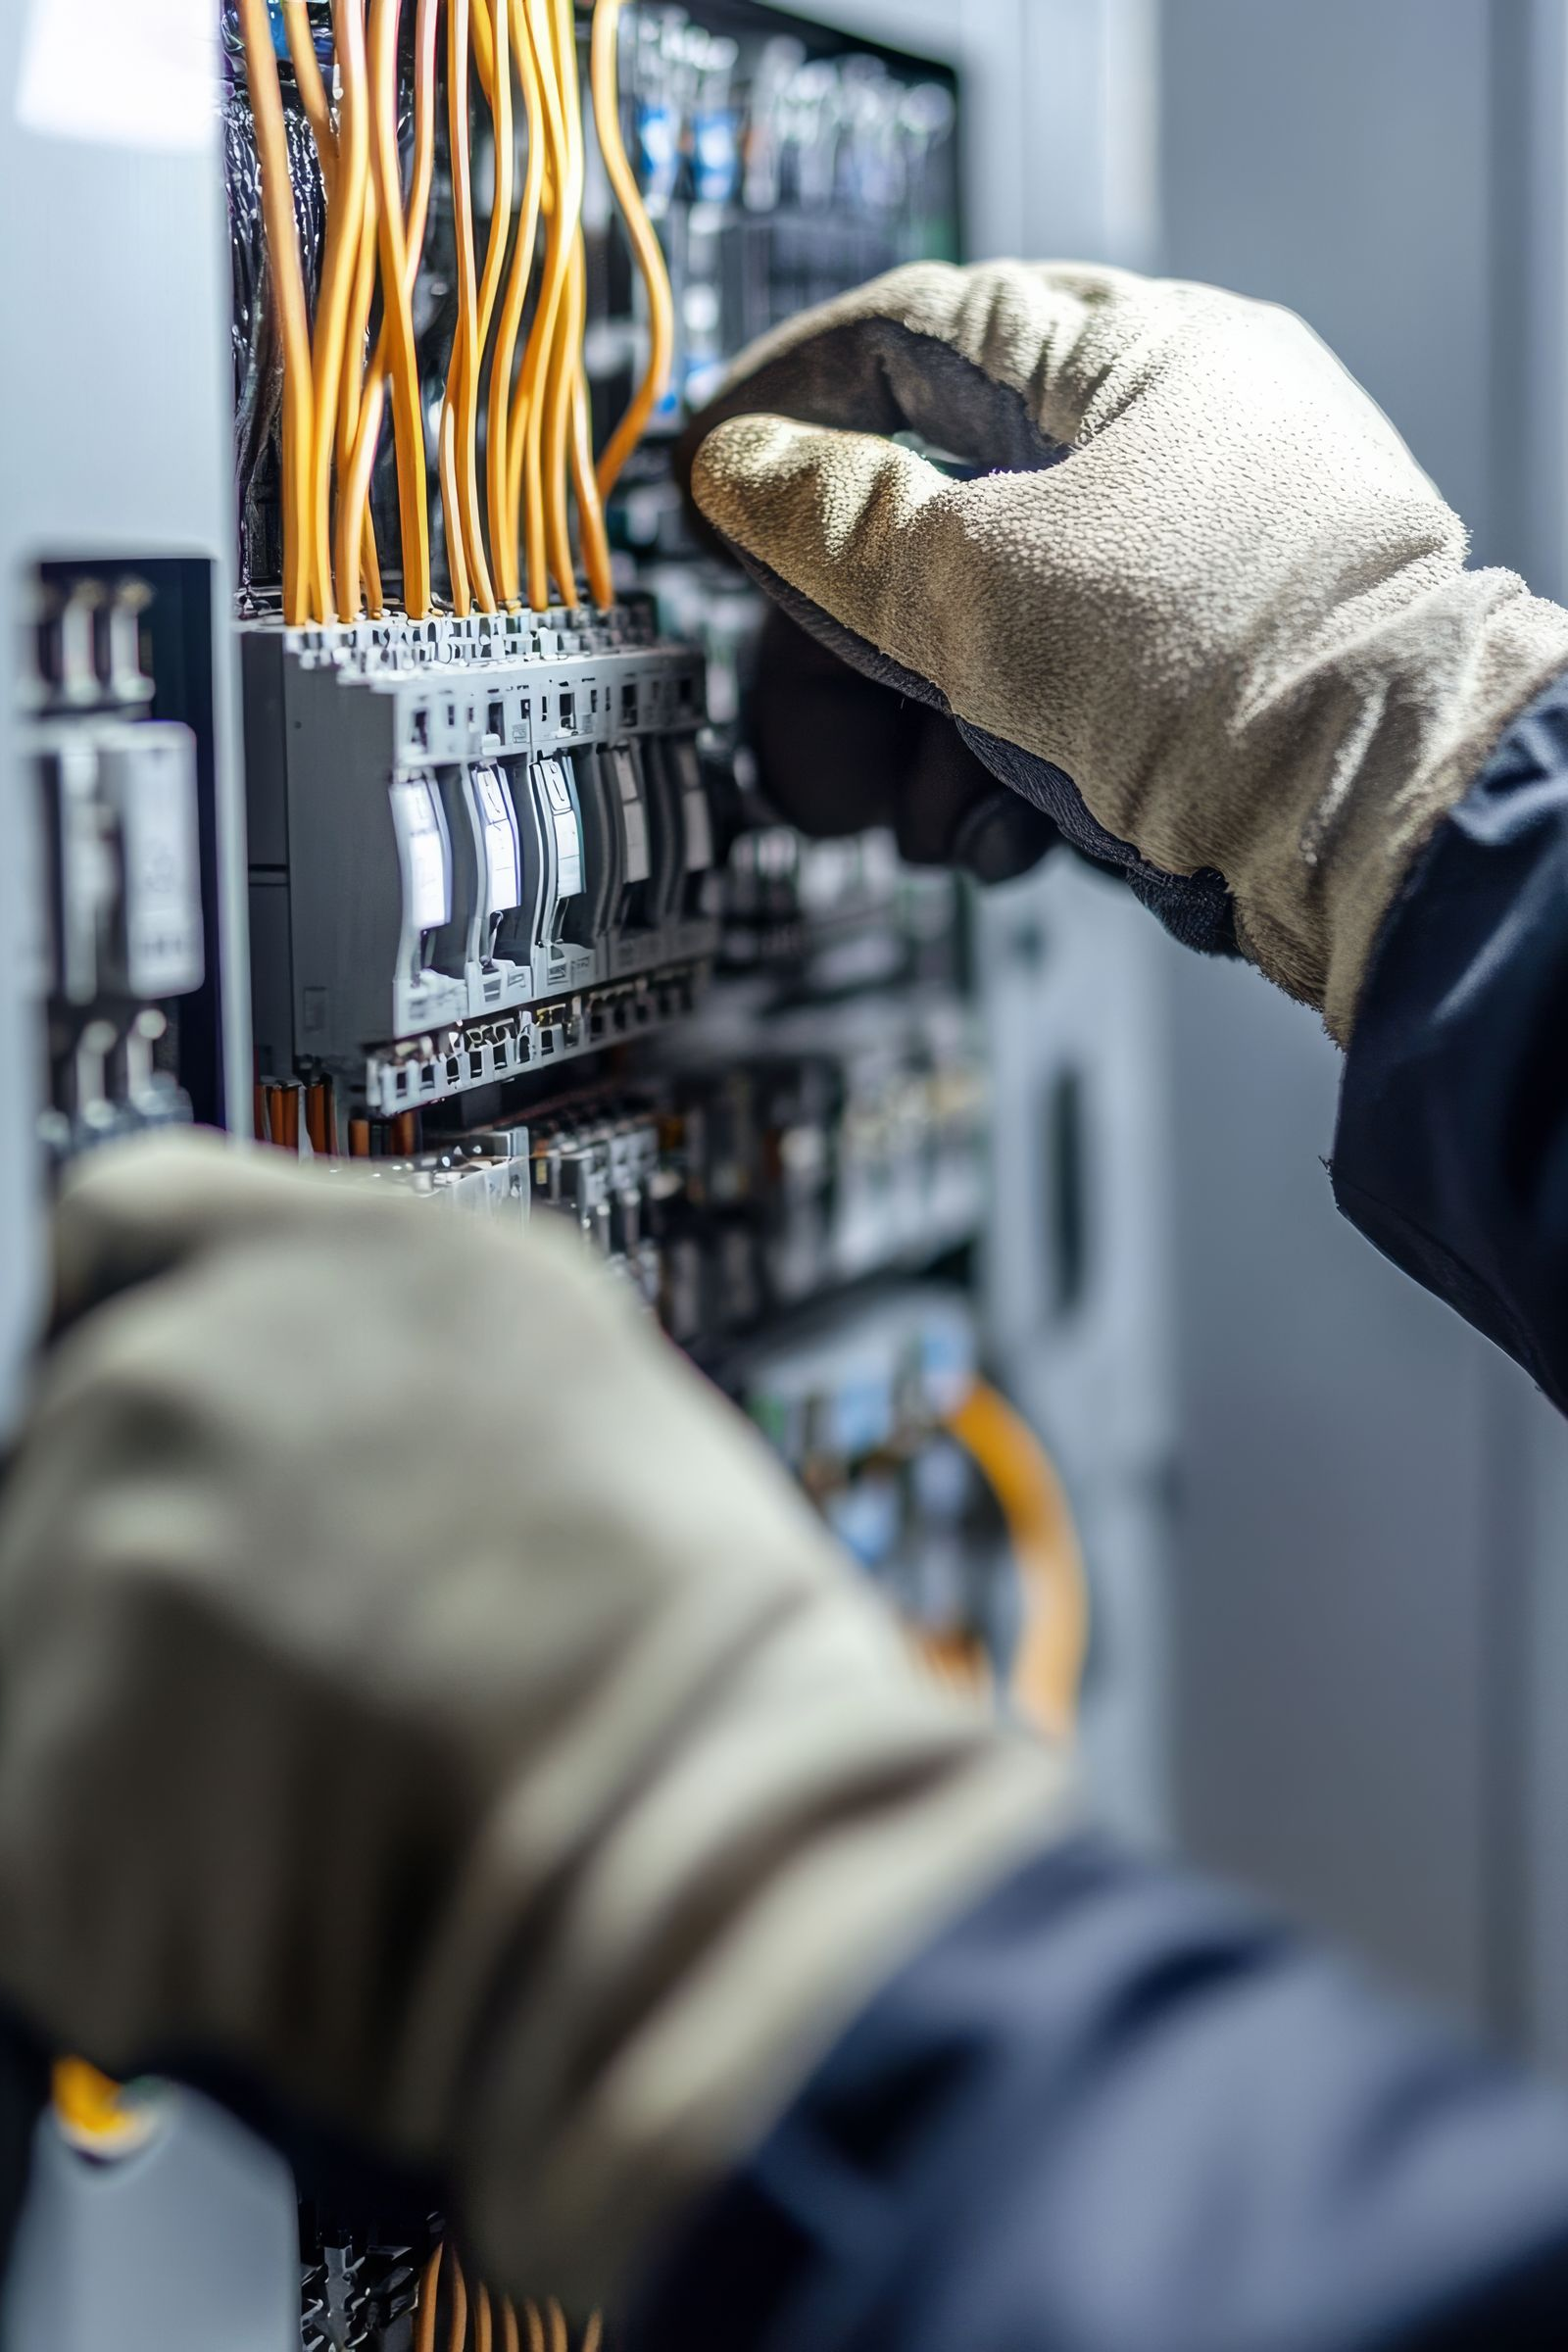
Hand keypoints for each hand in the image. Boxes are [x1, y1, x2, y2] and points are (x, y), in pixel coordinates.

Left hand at [0, 1133, 1064, 2303]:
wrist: (708, 1846)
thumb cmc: (703, 1649)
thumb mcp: (578, 1387)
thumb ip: (396, 1362)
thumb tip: (311, 1411)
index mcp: (331, 1265)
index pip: (118, 1226)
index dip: (122, 1327)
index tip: (153, 1416)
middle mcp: (179, 1378)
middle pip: (73, 1458)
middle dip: (167, 1563)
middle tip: (310, 1669)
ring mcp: (91, 1564)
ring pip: (48, 1647)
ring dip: (146, 1726)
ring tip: (332, 1792)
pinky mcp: (34, 1774)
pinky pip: (39, 1826)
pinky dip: (133, 1880)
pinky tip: (287, 1886)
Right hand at [683, 261, 1567, 1036]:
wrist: (1376, 835)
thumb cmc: (1227, 679)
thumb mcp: (979, 585)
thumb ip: (835, 523)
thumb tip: (743, 470)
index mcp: (1137, 358)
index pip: (920, 334)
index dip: (791, 403)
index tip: (711, 472)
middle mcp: (1172, 451)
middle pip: (937, 514)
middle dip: (846, 646)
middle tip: (794, 724)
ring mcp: (1191, 573)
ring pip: (986, 630)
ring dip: (915, 736)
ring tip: (912, 816)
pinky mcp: (1202, 685)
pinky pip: (1053, 704)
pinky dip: (998, 769)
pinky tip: (990, 835)